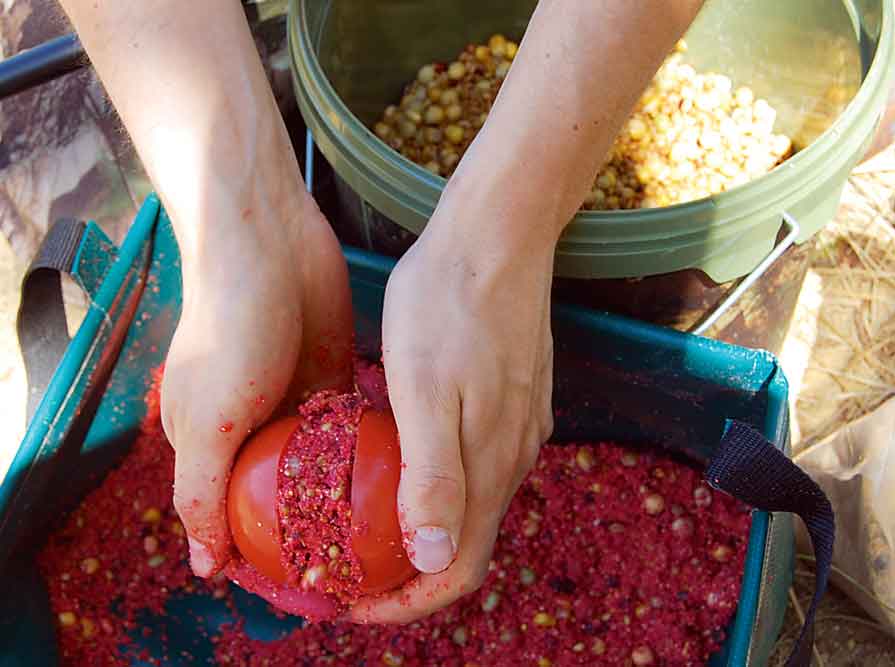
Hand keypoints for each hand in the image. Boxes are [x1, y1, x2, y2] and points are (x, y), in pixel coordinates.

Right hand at [161, 186, 352, 576]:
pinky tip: (397, 477)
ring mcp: (294, 404)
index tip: (308, 580)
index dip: (265, 553)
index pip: (236, 518)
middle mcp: (253, 430)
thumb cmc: (229, 327)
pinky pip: (352, 430)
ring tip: (387, 528)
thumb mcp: (207, 419)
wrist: (270, 241)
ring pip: (324, 466)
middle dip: (318, 526)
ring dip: (348, 493)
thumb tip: (206, 566)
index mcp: (211, 445)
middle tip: (361, 560)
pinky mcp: (332, 377)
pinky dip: (368, 452)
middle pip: (286, 496)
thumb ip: (201, 491)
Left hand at [350, 207, 555, 622]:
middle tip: (345, 566)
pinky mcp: (517, 398)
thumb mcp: (425, 389)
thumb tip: (435, 560)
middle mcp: (513, 455)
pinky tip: (399, 459)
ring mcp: (519, 425)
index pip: (458, 569)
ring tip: (361, 519)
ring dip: (420, 527)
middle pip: (465, 542)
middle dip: (408, 572)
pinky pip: (478, 462)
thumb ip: (434, 477)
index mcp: (490, 464)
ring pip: (471, 502)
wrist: (499, 234)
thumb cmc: (449, 303)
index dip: (406, 603)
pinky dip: (437, 484)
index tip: (352, 603)